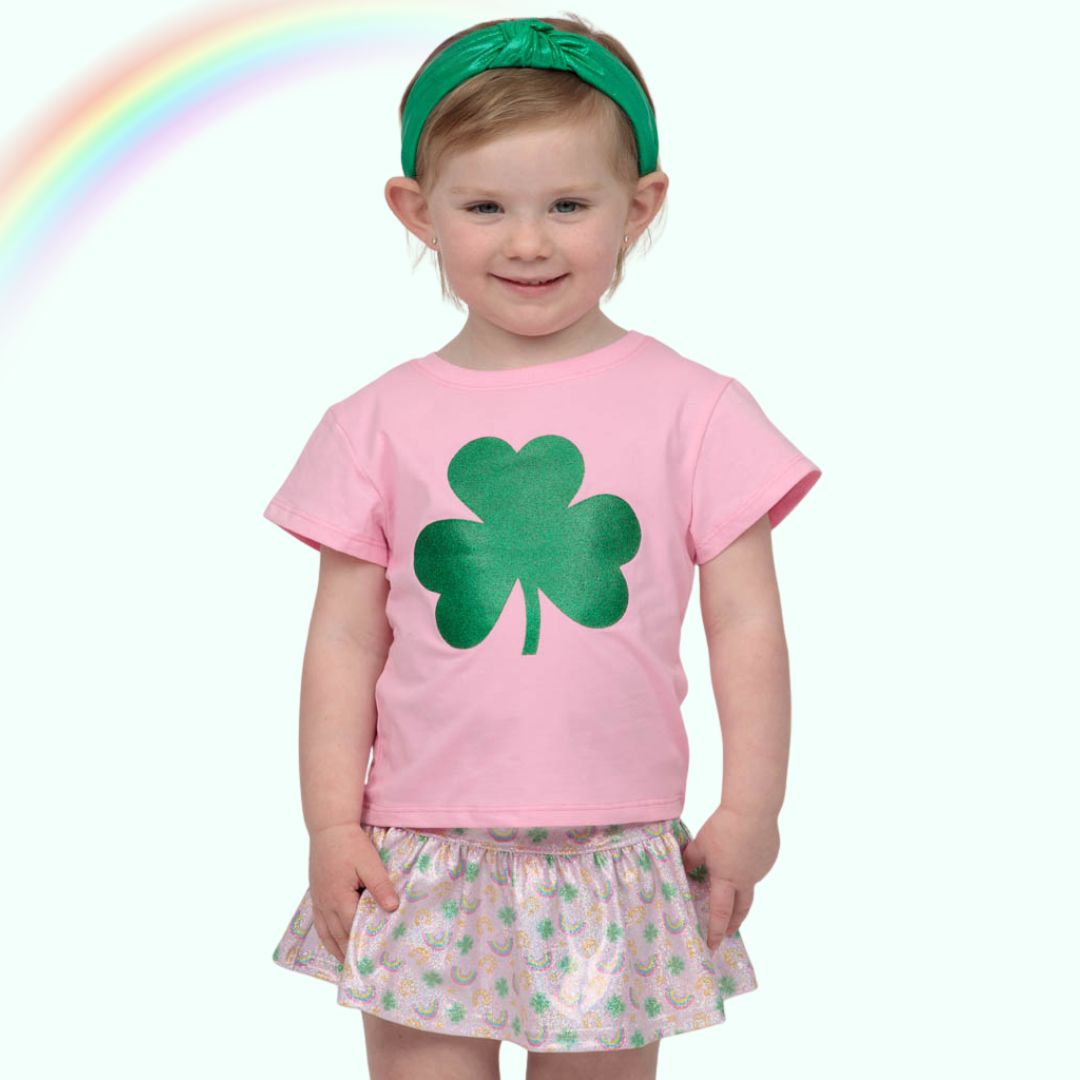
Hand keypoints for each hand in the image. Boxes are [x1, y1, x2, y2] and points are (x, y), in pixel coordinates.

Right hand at [308, 822, 399, 962]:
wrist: (329, 828)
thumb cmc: (351, 844)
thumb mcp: (370, 863)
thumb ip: (380, 886)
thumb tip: (391, 908)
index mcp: (339, 898)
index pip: (353, 928)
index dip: (363, 943)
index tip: (374, 958)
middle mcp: (326, 903)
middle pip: (338, 935)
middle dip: (349, 953)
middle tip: (362, 970)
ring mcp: (318, 900)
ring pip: (326, 933)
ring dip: (336, 949)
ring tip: (346, 964)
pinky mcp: (316, 894)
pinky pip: (319, 923)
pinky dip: (326, 937)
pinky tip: (332, 941)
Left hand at [679, 805, 779, 948]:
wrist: (753, 810)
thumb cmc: (723, 828)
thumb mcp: (700, 845)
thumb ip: (691, 860)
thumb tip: (684, 869)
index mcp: (727, 879)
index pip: (720, 912)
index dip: (715, 930)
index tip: (713, 945)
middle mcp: (747, 879)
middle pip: (742, 908)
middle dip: (733, 922)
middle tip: (727, 932)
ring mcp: (761, 869)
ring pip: (749, 883)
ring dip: (740, 887)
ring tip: (731, 879)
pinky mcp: (769, 856)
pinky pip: (757, 865)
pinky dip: (748, 865)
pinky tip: (742, 851)